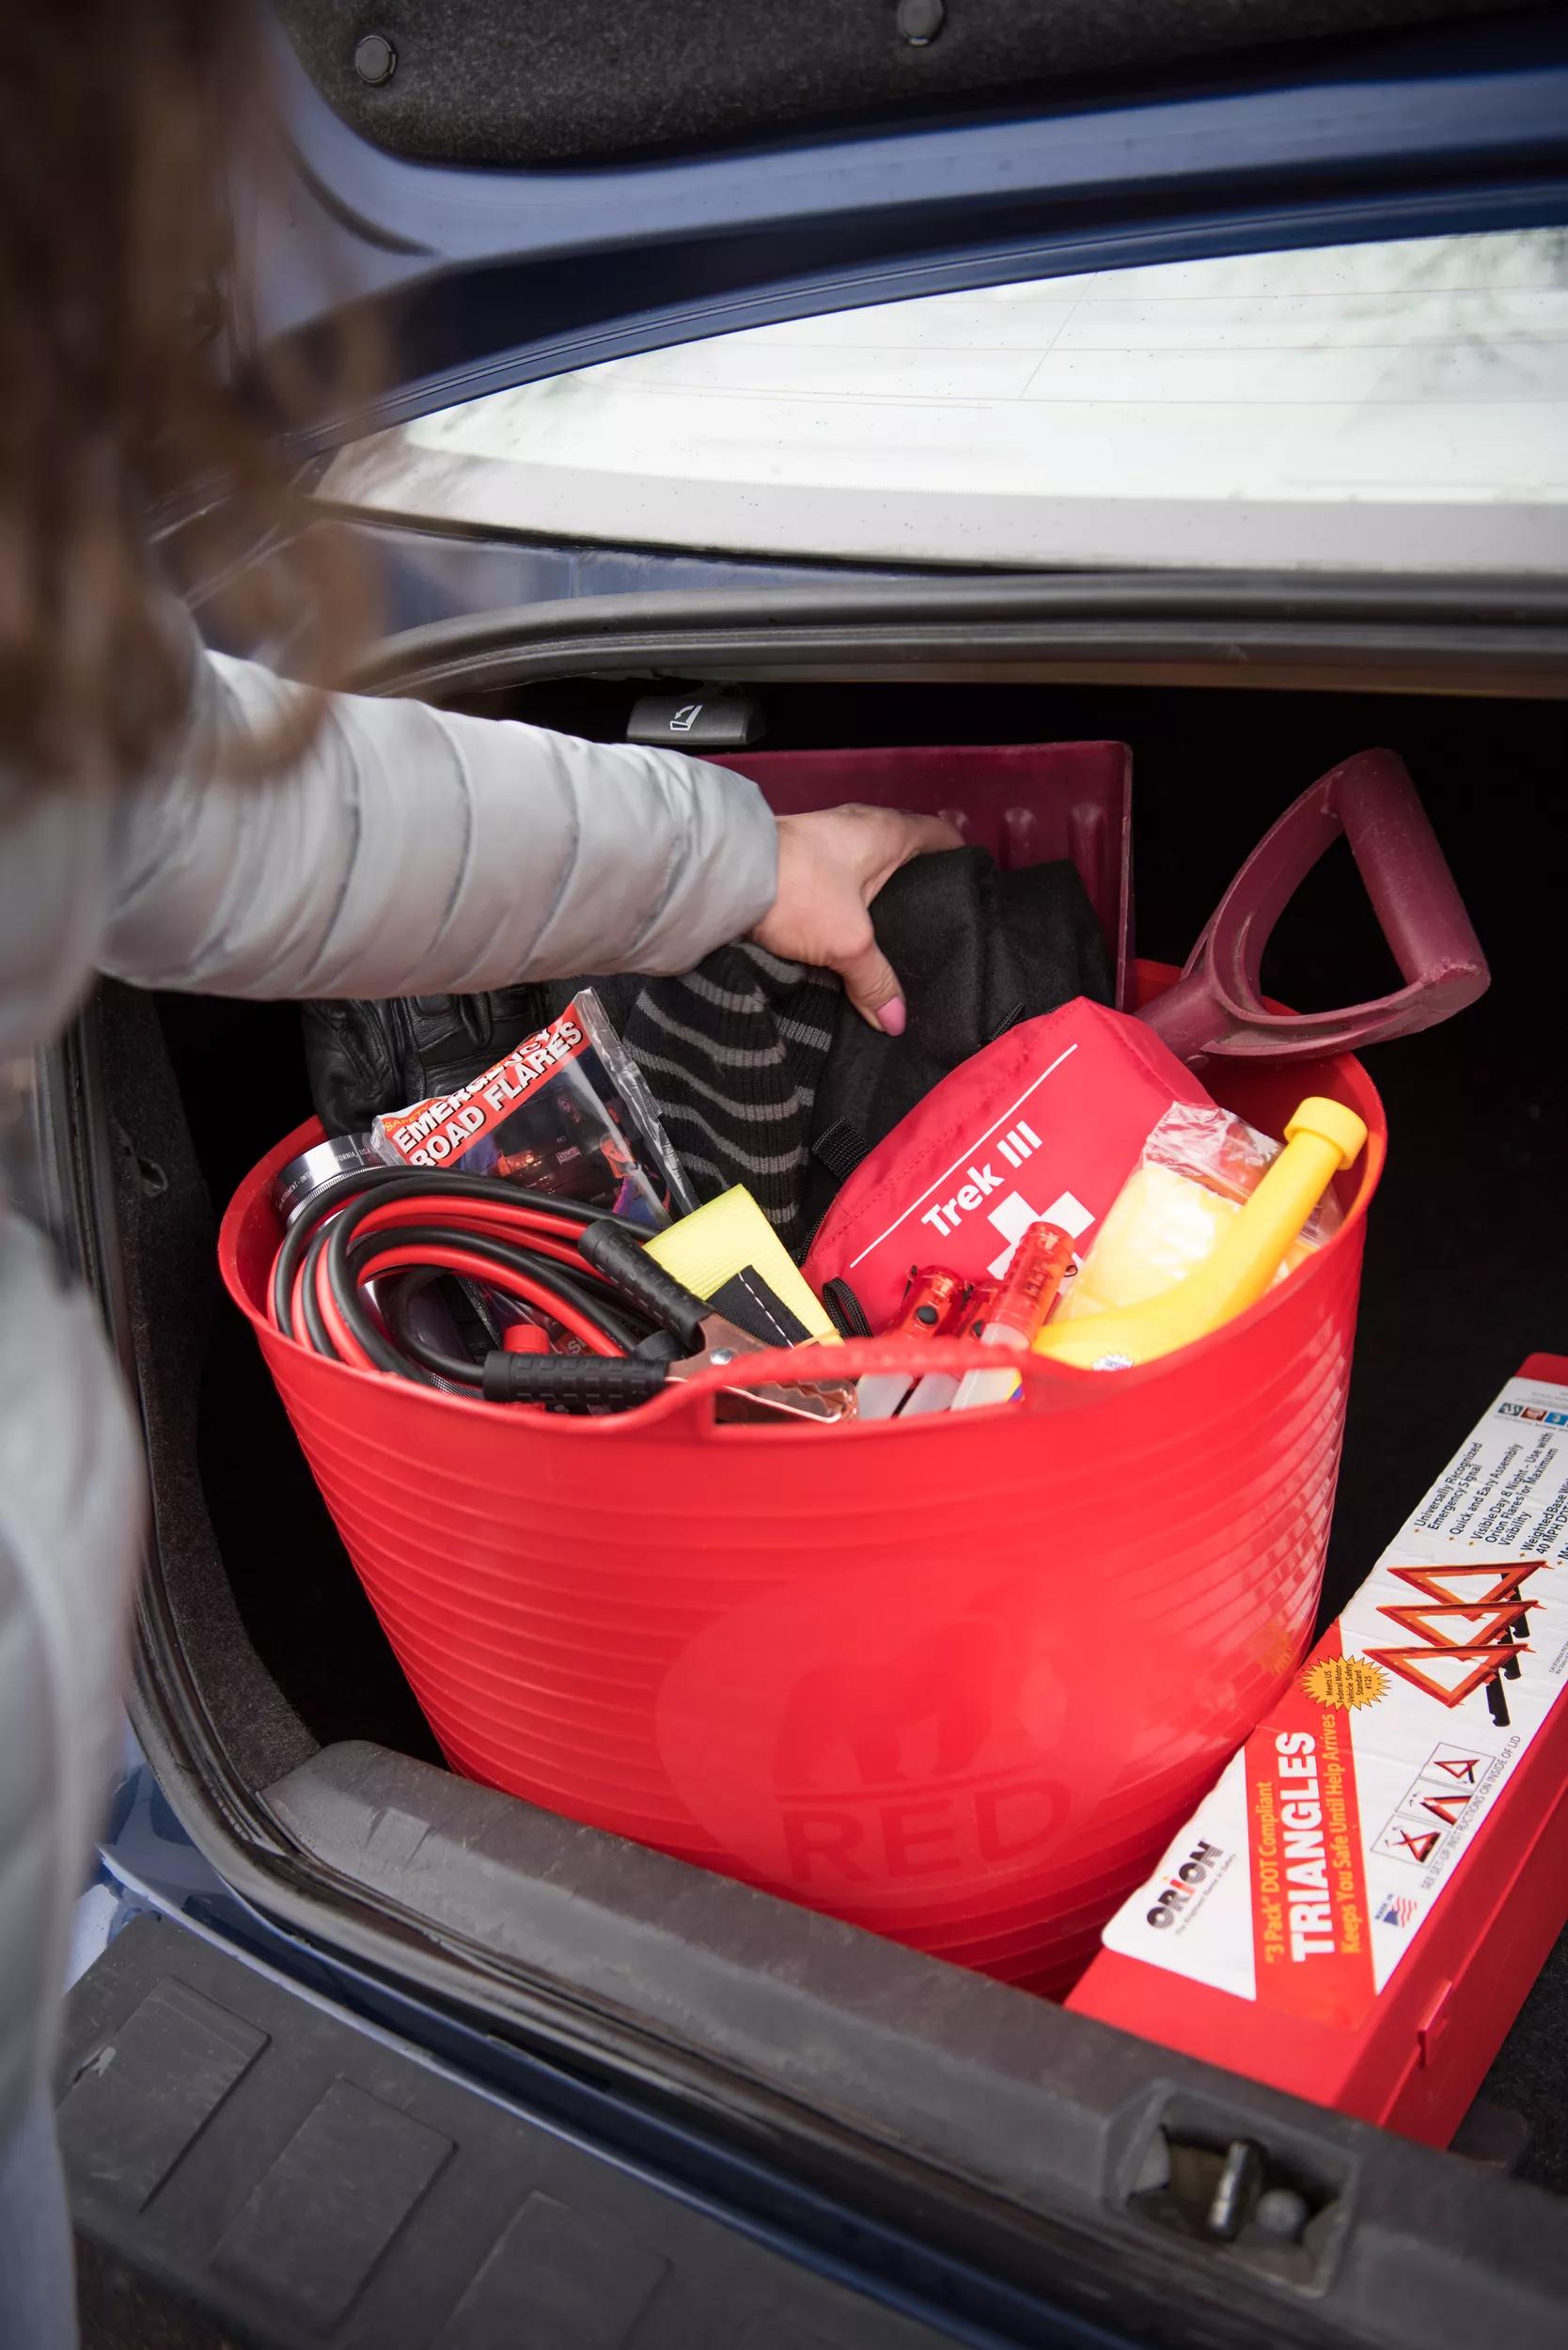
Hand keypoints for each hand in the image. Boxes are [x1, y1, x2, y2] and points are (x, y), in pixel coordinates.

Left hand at [750, 804, 960, 1033]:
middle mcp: (863, 824)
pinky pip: (841, 876)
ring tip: (895, 937)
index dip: (960, 862)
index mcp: (889, 831)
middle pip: (907, 853)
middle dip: (920, 886)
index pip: (942, 836)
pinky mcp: (799, 853)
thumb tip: (897, 1023)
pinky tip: (850, 929)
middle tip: (934, 928)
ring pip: (870, 866)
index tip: (972, 895)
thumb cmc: (799, 891)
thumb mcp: (847, 943)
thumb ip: (875, 981)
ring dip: (880, 894)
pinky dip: (851, 898)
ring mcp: (828, 836)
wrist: (723, 872)